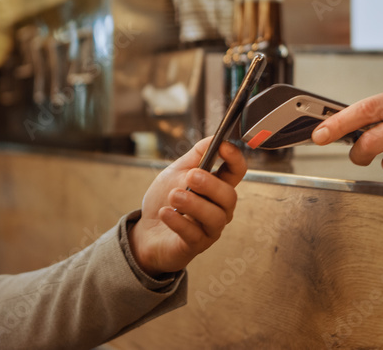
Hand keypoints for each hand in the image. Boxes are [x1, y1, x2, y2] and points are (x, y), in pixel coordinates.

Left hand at [132, 137, 246, 276]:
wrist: (146, 230)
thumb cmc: (165, 200)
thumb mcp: (177, 171)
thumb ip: (197, 155)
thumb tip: (215, 137)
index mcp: (217, 187)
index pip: (237, 172)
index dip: (235, 159)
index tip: (223, 147)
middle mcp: (219, 208)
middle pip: (229, 196)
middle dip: (211, 184)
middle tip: (191, 176)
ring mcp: (209, 228)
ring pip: (215, 217)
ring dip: (194, 203)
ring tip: (174, 196)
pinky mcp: (195, 245)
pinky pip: (193, 233)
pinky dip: (178, 221)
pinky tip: (165, 212)